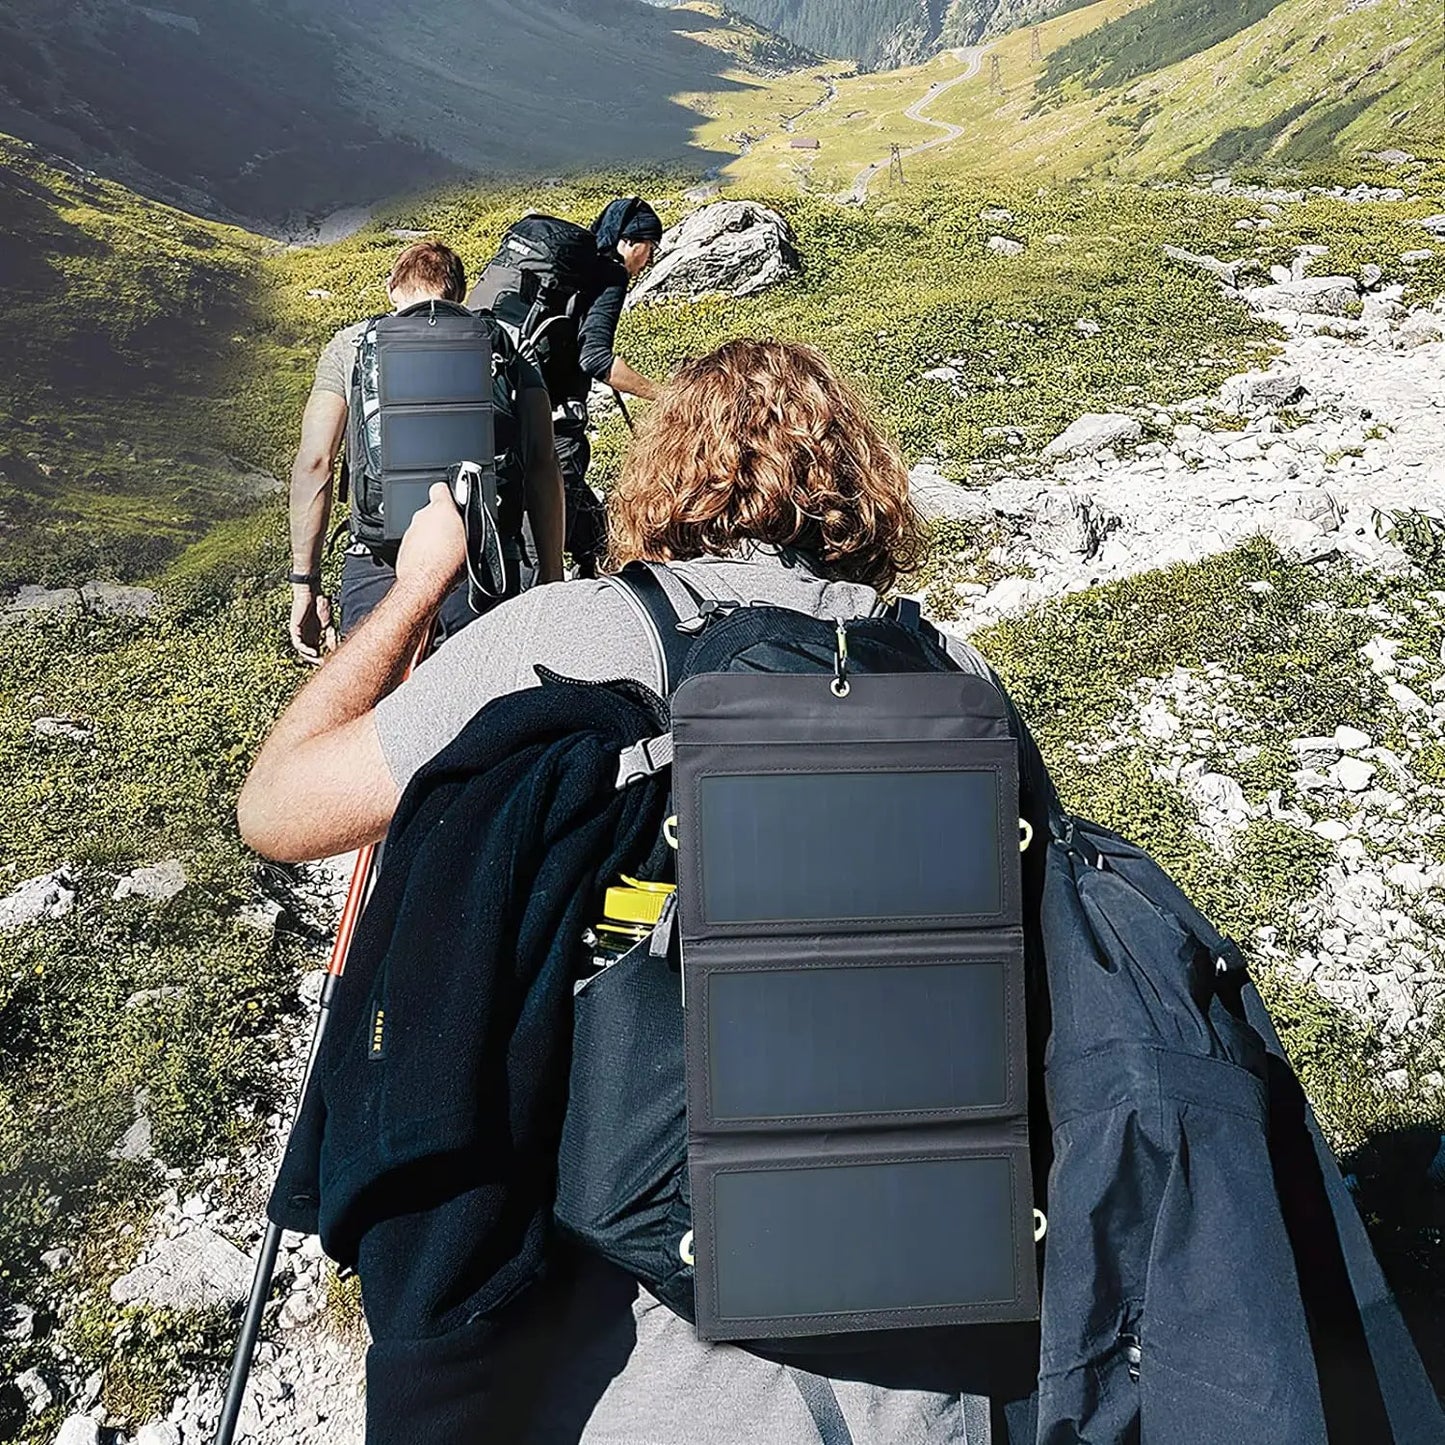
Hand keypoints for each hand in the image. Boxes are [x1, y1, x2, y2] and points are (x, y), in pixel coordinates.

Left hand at [289, 586, 336, 663]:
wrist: (311, 593)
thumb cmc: (320, 605)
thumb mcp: (328, 624)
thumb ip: (331, 636)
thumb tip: (334, 649)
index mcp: (313, 635)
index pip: (316, 651)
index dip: (323, 657)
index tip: (331, 662)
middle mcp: (305, 636)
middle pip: (308, 654)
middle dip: (315, 661)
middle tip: (324, 665)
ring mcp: (298, 633)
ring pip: (301, 651)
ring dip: (309, 658)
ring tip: (319, 661)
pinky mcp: (294, 630)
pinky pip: (298, 644)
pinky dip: (305, 649)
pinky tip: (314, 652)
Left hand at [395, 482, 465, 599]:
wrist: (425, 583)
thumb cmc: (447, 563)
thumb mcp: (471, 540)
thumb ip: (466, 524)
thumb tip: (468, 521)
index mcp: (440, 508)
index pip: (440, 487)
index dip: (449, 493)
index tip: (454, 501)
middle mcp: (421, 517)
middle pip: (432, 512)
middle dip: (442, 521)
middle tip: (454, 535)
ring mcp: (410, 532)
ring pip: (423, 529)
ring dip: (432, 537)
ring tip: (445, 552)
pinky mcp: (404, 547)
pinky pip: (416, 544)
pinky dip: (423, 550)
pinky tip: (434, 562)